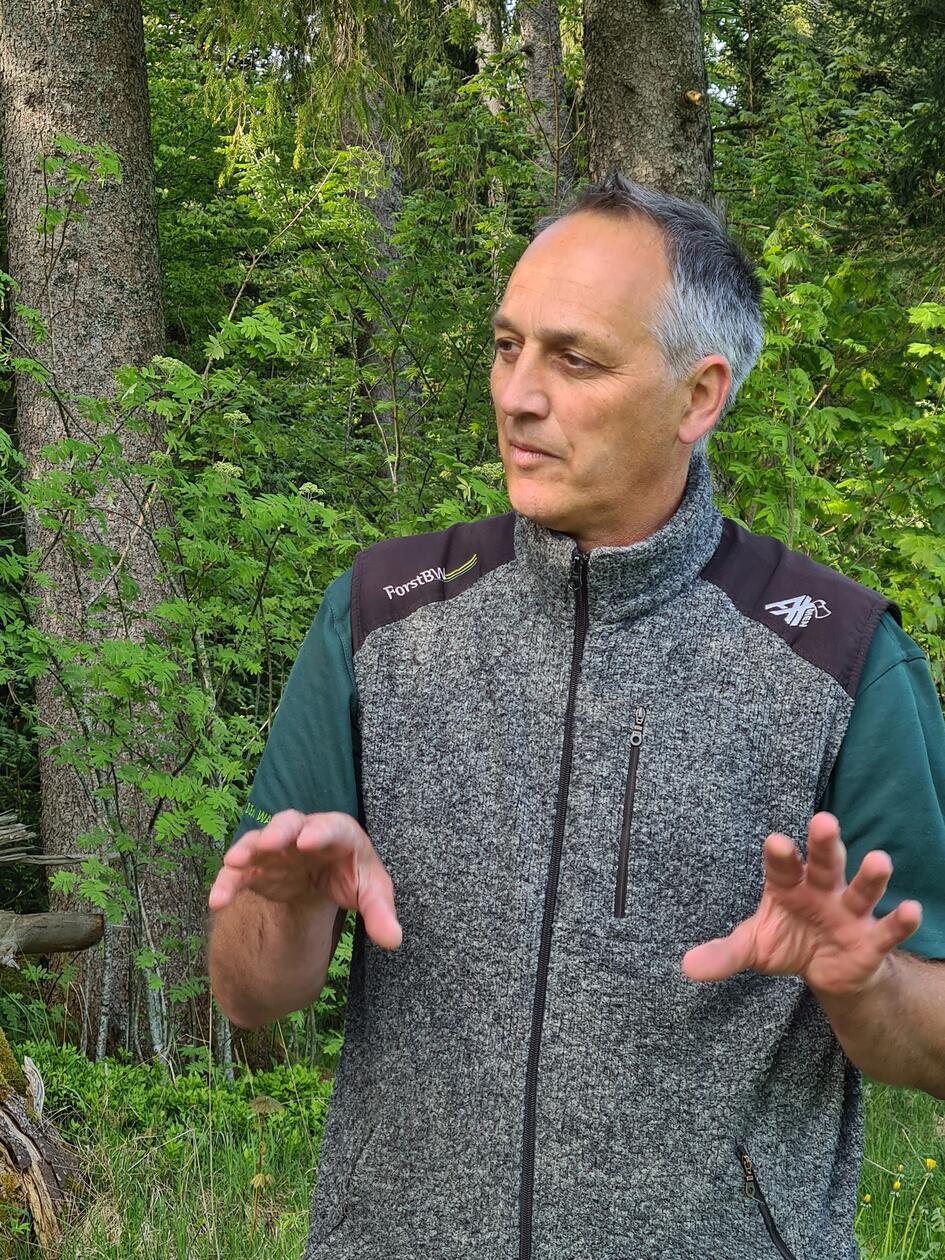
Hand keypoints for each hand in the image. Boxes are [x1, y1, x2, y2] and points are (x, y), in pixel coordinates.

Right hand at [208, 809, 401, 948]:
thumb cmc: (353, 876)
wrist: (329, 877)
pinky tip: (217, 900)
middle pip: (290, 823)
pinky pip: (240, 872)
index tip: (308, 841)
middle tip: (270, 843)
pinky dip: (228, 882)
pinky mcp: (259, 867)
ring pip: (258, 842)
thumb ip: (381, 912)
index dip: (319, 832)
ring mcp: (278, 848)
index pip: (332, 828)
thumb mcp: (372, 892)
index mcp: (339, 833)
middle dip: (279, 832)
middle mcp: (304, 833)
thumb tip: (393, 940)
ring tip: (234, 862)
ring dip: (246, 850)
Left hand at [682, 812, 921, 995]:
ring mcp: (849, 912)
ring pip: (861, 889)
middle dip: (825, 844)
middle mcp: (822, 890)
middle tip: (824, 820)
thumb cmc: (787, 943)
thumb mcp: (754, 948)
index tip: (776, 841)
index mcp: (788, 886)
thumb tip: (686, 967)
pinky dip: (901, 921)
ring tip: (880, 860)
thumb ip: (725, 953)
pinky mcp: (872, 939)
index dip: (780, 855)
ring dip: (871, 876)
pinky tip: (912, 910)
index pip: (782, 867)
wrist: (826, 971)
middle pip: (825, 862)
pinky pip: (888, 929)